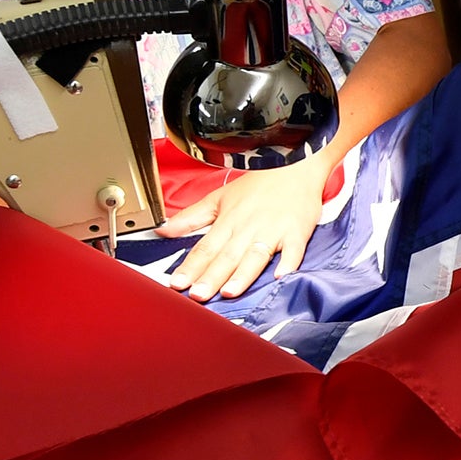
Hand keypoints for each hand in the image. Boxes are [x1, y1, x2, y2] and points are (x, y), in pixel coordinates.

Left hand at [155, 159, 333, 300]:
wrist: (293, 164)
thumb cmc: (259, 184)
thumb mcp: (219, 197)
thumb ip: (191, 217)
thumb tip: (163, 230)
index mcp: (228, 221)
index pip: (205, 248)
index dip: (191, 266)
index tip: (177, 283)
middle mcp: (248, 228)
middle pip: (226, 256)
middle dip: (211, 277)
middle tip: (198, 295)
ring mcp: (273, 230)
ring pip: (255, 256)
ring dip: (242, 275)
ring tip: (230, 292)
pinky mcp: (297, 232)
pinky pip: (293, 250)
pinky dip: (288, 263)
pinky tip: (280, 277)